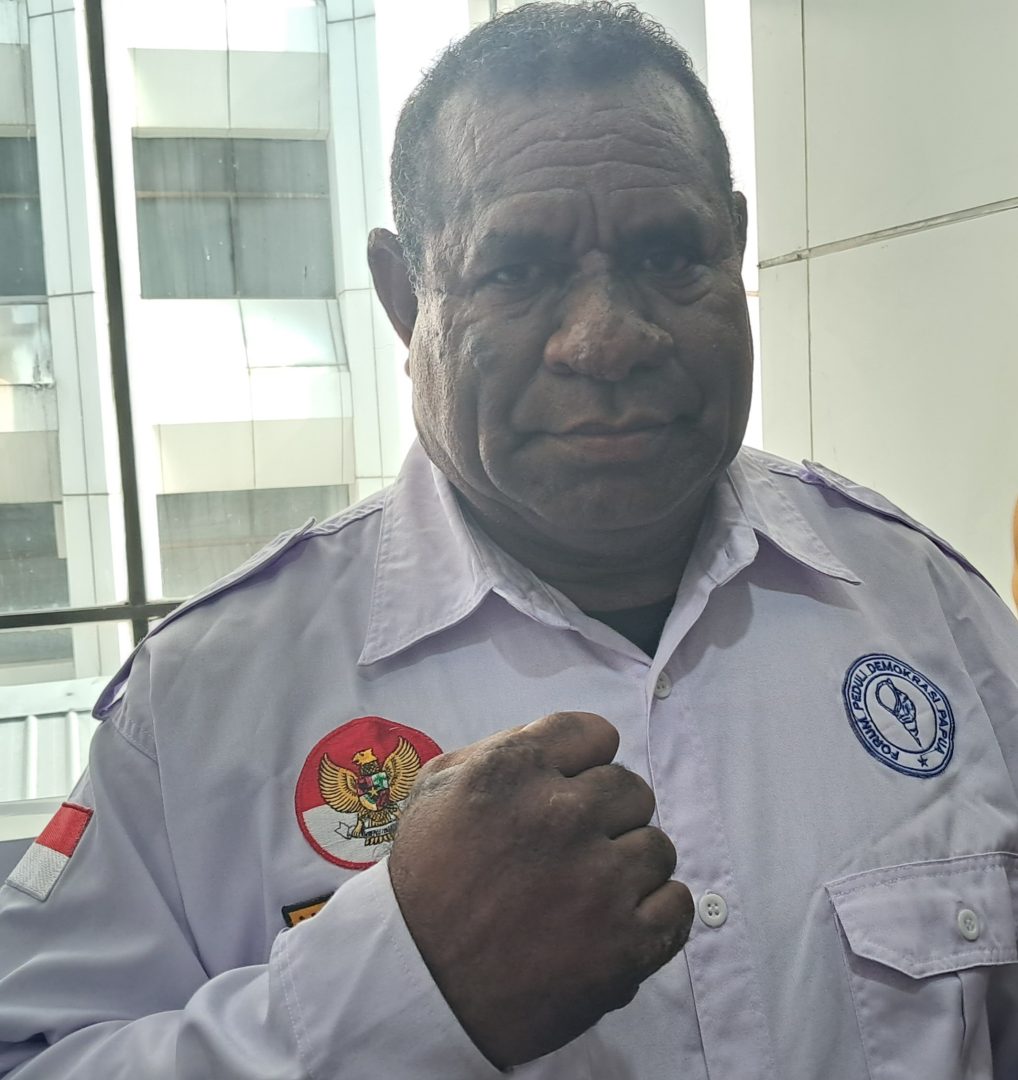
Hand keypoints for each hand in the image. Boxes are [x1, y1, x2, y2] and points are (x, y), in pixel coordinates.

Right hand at [388, 712, 693, 1067]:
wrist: (417, 987)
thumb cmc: (423, 883)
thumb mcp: (437, 789)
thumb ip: (500, 749)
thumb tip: (561, 744)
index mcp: (516, 771)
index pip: (597, 734)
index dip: (584, 762)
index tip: (570, 790)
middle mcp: (563, 815)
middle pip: (632, 789)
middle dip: (607, 815)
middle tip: (574, 849)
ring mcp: (599, 880)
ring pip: (658, 846)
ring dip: (629, 866)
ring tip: (588, 893)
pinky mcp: (626, 943)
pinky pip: (677, 904)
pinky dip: (654, 913)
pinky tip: (616, 922)